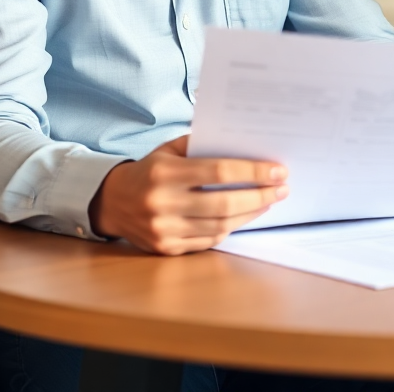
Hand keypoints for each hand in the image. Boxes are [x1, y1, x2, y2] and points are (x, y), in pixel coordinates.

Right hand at [89, 135, 287, 254]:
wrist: (111, 201)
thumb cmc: (150, 169)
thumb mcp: (170, 149)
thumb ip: (203, 145)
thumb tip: (246, 145)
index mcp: (165, 173)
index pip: (219, 172)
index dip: (253, 171)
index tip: (278, 170)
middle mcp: (162, 203)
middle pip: (224, 203)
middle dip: (260, 195)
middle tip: (282, 188)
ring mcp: (163, 230)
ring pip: (220, 225)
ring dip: (250, 213)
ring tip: (269, 200)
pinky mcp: (165, 249)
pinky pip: (208, 240)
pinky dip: (231, 227)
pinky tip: (245, 215)